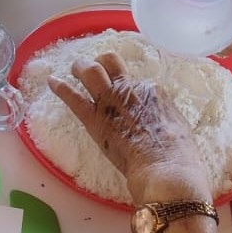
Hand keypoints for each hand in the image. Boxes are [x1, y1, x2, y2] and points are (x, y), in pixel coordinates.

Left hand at [49, 52, 209, 204]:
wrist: (166, 169)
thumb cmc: (179, 156)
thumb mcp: (178, 127)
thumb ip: (164, 118)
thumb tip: (159, 121)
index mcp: (152, 92)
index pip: (135, 81)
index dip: (129, 89)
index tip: (125, 98)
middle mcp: (130, 90)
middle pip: (110, 63)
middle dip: (100, 63)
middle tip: (93, 68)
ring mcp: (110, 102)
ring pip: (90, 71)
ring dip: (79, 67)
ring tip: (73, 68)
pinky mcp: (94, 119)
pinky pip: (73, 98)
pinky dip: (61, 88)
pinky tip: (52, 81)